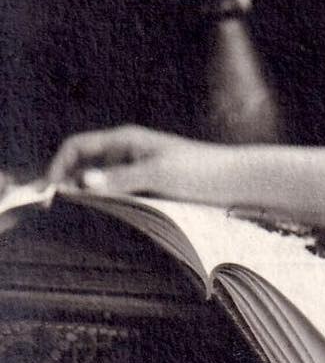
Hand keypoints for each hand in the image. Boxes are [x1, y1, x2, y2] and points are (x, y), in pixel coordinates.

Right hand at [45, 125, 235, 202]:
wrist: (237, 181)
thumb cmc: (202, 170)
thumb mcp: (158, 174)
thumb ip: (121, 179)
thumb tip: (83, 182)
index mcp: (125, 140)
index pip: (76, 147)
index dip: (57, 167)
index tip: (49, 195)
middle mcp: (126, 152)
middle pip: (82, 165)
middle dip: (67, 184)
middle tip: (57, 212)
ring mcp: (136, 170)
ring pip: (98, 183)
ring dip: (86, 198)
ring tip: (78, 219)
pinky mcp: (147, 188)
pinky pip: (116, 195)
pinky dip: (104, 206)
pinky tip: (103, 222)